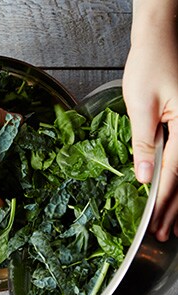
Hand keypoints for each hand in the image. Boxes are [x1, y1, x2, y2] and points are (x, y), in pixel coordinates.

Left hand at [123, 14, 177, 240]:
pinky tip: (174, 189)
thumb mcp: (141, 105)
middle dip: (174, 209)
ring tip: (174, 224)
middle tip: (164, 234)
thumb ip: (143, 142)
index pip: (172, 176)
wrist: (161, 40)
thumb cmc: (151, 65)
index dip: (163, 204)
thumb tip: (143, 176)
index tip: (154, 225)